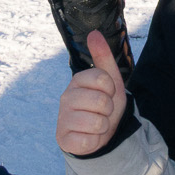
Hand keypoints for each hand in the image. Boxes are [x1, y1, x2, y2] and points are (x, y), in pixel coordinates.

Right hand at [57, 29, 127, 155]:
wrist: (99, 132)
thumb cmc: (104, 104)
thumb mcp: (109, 79)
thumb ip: (103, 56)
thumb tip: (94, 33)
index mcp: (77, 80)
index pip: (104, 79)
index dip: (111, 89)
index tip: (107, 93)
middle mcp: (66, 97)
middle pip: (102, 102)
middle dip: (109, 109)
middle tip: (102, 111)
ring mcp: (62, 119)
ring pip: (97, 122)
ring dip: (103, 126)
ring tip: (97, 124)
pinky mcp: (63, 139)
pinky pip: (89, 141)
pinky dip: (95, 141)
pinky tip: (89, 136)